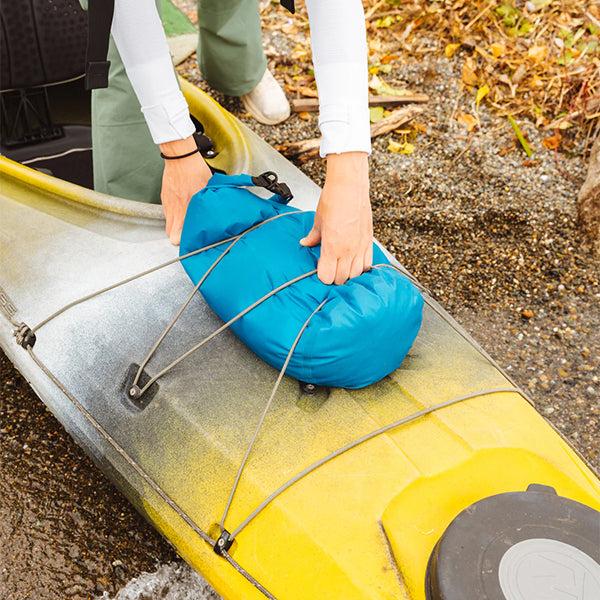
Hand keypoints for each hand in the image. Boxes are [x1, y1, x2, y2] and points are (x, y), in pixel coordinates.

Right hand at [159, 136, 211, 244]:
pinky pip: (167, 212)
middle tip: (187, 234)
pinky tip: (181, 209)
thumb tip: (220, 211)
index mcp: (186, 209)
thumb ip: (211, 203)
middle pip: (171, 234)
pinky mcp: (164, 197)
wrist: (181, 157)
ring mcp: (168, 203)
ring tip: (184, 223)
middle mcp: (175, 209)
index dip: (185, 241)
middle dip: (178, 237)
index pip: (179, 235)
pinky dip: (173, 214)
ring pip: (168, 224)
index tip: (191, 241)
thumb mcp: (209, 189)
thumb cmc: (196, 171)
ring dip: (175, 226)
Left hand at [300, 152, 372, 284]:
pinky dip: (362, 267)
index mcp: (332, 247)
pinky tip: (355, 264)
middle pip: (342, 278)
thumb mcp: (318, 220)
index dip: (323, 277)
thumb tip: (306, 243)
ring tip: (342, 268)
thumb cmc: (333, 199)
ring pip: (356, 274)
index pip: (327, 276)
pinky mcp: (369, 241)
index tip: (320, 272)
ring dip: (348, 274)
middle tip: (330, 271)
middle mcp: (347, 249)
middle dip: (335, 278)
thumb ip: (313, 236)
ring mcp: (360, 246)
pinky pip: (368, 263)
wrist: (349, 185)